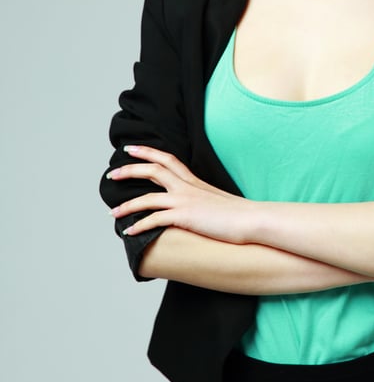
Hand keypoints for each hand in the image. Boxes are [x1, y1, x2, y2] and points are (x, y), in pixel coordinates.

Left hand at [106, 145, 246, 240]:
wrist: (253, 219)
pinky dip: (139, 225)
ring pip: (148, 197)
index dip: (148, 152)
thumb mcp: (217, 201)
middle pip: (153, 170)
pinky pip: (155, 220)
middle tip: (112, 174)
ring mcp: (186, 201)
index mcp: (194, 181)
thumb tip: (197, 208)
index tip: (131, 149)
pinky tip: (129, 232)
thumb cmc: (239, 214)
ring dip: (127, 205)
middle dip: (130, 170)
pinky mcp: (185, 216)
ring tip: (112, 212)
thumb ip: (203, 200)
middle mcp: (187, 187)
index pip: (167, 160)